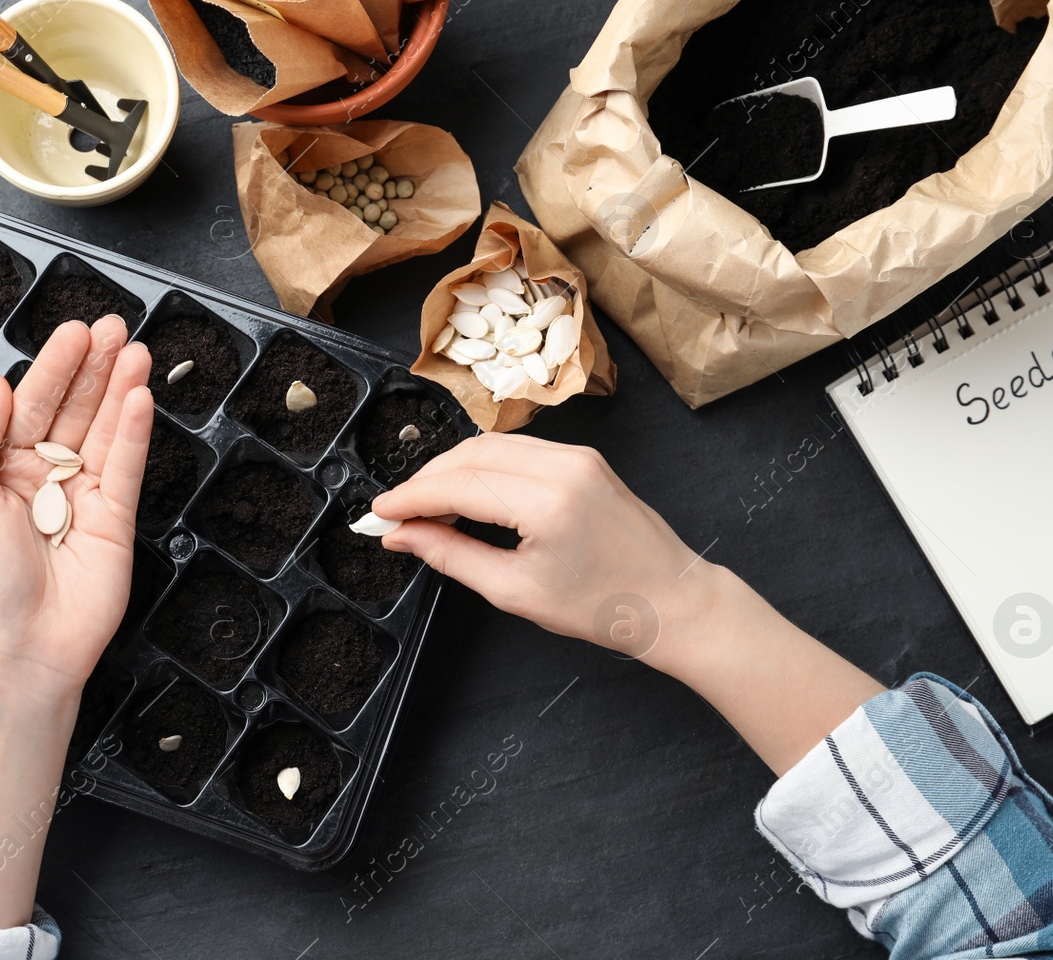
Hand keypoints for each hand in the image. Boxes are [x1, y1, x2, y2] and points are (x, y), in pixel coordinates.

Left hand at [0, 316, 153, 693]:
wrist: (22, 646)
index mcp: (4, 469)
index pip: (33, 405)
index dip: (54, 367)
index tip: (73, 333)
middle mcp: (46, 476)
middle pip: (74, 409)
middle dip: (93, 366)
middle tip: (112, 327)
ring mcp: (85, 495)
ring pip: (105, 430)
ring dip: (120, 389)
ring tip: (136, 350)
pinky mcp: (117, 518)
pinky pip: (127, 466)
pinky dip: (134, 432)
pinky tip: (140, 399)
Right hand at [372, 435, 883, 774]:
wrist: (673, 601)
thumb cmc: (604, 607)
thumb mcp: (515, 591)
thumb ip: (451, 555)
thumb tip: (404, 537)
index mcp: (547, 501)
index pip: (458, 484)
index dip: (410, 497)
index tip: (378, 514)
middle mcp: (563, 465)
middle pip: (470, 454)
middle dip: (426, 480)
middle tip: (396, 514)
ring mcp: (577, 455)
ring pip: (491, 446)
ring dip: (451, 470)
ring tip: (426, 507)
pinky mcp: (584, 458)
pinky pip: (518, 450)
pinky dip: (482, 466)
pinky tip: (466, 494)